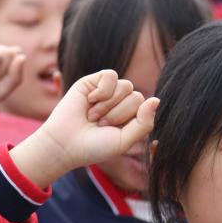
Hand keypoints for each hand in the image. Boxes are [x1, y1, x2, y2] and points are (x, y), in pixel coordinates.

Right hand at [9, 70, 158, 188]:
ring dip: (108, 105)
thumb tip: (157, 100)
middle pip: (136, 97)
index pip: (146, 108)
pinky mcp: (93, 81)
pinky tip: (90, 101)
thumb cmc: (94, 146)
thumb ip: (144, 123)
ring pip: (126, 86)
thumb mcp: (125, 140)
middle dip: (118, 114)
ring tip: (93, 116)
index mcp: (131, 117)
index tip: (112, 132)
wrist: (65, 144)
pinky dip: (102, 91)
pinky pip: (111, 76)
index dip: (130, 121)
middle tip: (100, 125)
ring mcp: (107, 91)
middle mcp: (120, 102)